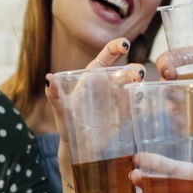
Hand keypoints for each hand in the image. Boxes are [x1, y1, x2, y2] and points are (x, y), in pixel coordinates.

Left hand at [47, 38, 144, 161]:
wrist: (78, 147)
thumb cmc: (67, 124)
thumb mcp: (61, 110)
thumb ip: (54, 95)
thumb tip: (48, 78)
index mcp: (93, 77)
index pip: (106, 56)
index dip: (116, 46)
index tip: (125, 45)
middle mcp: (108, 84)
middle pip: (125, 71)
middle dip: (135, 69)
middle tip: (138, 75)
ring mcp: (118, 98)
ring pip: (134, 84)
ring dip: (141, 83)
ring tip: (141, 87)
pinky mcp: (125, 113)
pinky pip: (137, 103)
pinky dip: (143, 100)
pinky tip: (144, 103)